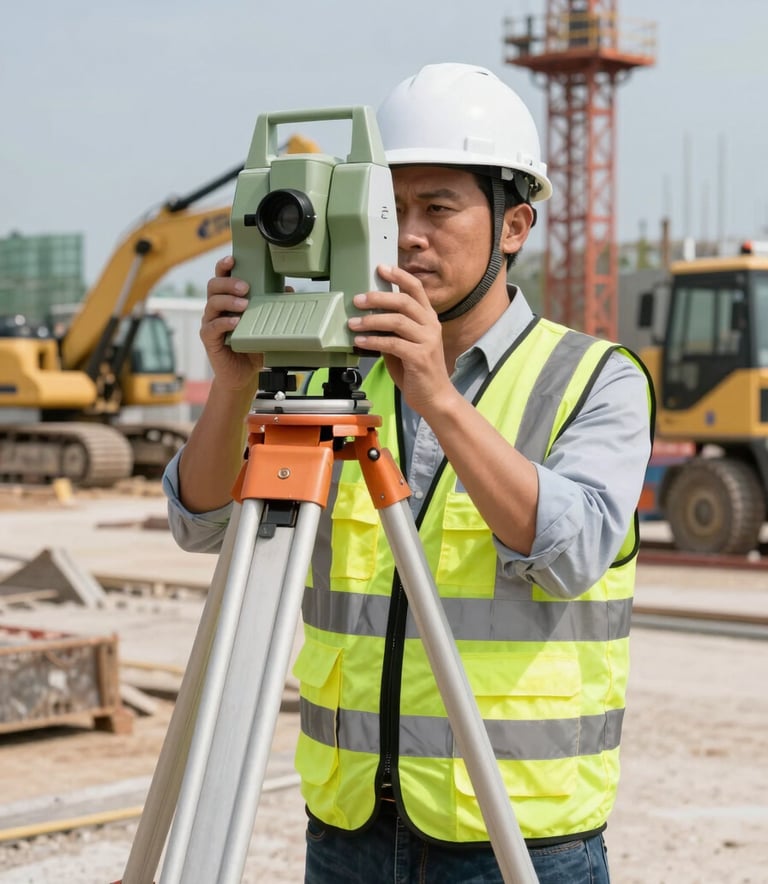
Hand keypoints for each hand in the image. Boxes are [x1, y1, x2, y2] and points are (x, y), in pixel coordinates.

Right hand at [202, 255, 262, 391]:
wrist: (243, 373)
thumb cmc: (251, 346)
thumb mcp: (265, 324)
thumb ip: (273, 307)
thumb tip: (288, 289)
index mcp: (227, 299)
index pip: (221, 277)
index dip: (224, 266)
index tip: (233, 259)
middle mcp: (216, 308)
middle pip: (213, 286)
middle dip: (229, 283)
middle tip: (246, 287)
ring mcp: (211, 322)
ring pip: (212, 303)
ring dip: (228, 301)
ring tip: (244, 305)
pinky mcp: (209, 339)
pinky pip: (212, 327)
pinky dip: (224, 323)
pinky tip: (235, 322)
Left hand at [347, 264, 452, 414]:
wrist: (435, 398)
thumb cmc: (418, 372)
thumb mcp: (406, 345)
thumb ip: (393, 331)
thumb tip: (369, 318)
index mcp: (429, 318)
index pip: (416, 289)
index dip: (399, 276)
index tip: (381, 268)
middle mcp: (431, 325)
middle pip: (404, 301)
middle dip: (377, 298)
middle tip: (358, 300)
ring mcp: (427, 340)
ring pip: (397, 321)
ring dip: (371, 320)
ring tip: (353, 323)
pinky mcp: (420, 357)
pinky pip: (393, 343)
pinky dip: (373, 341)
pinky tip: (360, 342)